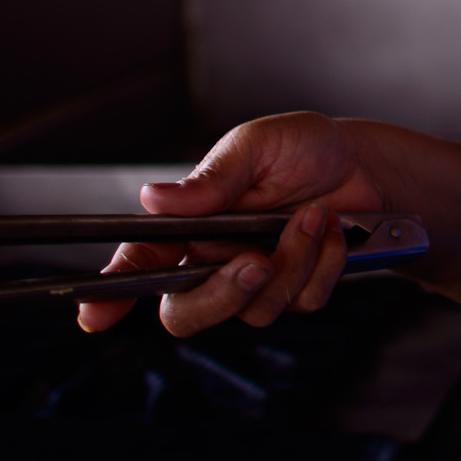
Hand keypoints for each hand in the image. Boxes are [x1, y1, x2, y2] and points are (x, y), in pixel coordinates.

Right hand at [77, 111, 381, 336]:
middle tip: (255, 263)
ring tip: (312, 216)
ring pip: (254, 309)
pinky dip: (322, 265)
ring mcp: (256, 280)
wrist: (365, 164)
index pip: (140, 262)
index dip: (112, 294)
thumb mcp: (256, 146)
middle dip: (219, 296)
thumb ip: (211, 178)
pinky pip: (302, 302)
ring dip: (291, 262)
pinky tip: (332, 231)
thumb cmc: (302, 148)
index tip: (95, 314)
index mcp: (189, 224)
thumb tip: (154, 198)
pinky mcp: (297, 290)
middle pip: (186, 312)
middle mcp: (215, 259)